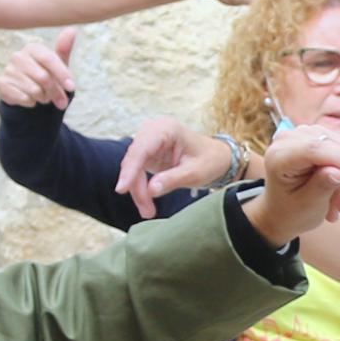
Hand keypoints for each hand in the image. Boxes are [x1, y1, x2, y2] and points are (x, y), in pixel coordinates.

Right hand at [0, 28, 75, 111]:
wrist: (26, 92)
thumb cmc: (46, 75)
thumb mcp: (58, 64)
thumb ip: (64, 49)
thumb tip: (72, 29)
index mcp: (33, 48)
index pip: (49, 59)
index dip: (62, 75)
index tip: (71, 88)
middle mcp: (18, 56)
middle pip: (44, 78)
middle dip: (55, 92)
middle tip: (61, 101)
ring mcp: (8, 69)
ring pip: (34, 90)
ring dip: (44, 98)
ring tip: (43, 96)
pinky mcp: (2, 83)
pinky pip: (24, 98)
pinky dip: (31, 102)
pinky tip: (30, 99)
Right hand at [117, 117, 232, 216]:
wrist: (217, 157)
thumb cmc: (210, 161)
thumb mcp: (195, 173)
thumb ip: (172, 179)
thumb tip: (150, 191)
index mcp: (167, 128)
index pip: (141, 149)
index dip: (130, 170)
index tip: (121, 189)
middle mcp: (153, 131)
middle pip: (134, 159)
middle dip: (136, 186)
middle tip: (146, 211)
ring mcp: (149, 141)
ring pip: (133, 167)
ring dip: (137, 190)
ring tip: (148, 211)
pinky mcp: (148, 153)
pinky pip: (137, 171)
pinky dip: (140, 187)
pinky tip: (147, 203)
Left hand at [239, 125, 339, 247]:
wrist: (282, 210)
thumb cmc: (291, 212)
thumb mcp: (307, 207)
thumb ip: (322, 186)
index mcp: (278, 157)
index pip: (314, 148)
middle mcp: (287, 138)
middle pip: (332, 145)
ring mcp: (301, 133)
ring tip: (338, 203)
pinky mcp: (314, 135)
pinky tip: (337, 189)